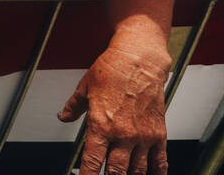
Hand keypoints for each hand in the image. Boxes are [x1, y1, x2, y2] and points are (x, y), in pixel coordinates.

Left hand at [58, 41, 170, 174]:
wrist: (138, 60)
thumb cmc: (112, 70)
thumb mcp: (84, 88)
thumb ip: (74, 106)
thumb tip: (64, 116)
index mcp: (100, 124)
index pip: (92, 160)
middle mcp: (122, 134)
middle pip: (116, 171)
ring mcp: (142, 136)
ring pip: (137, 171)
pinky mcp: (158, 134)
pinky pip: (160, 161)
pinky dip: (157, 173)